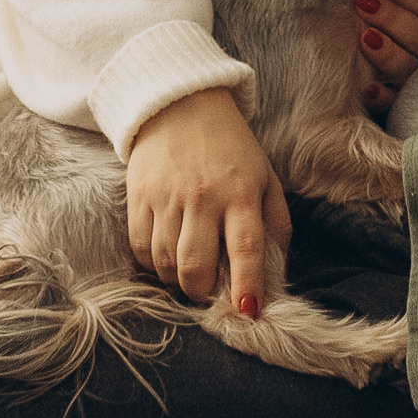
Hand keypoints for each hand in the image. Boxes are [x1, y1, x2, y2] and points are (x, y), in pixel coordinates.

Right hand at [124, 86, 290, 314]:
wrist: (182, 105)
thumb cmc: (232, 149)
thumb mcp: (266, 179)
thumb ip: (277, 226)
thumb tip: (279, 274)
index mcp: (241, 192)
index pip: (246, 247)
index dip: (246, 284)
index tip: (247, 312)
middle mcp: (202, 196)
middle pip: (195, 265)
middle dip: (202, 292)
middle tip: (210, 292)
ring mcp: (166, 197)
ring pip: (164, 263)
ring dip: (176, 280)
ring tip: (189, 273)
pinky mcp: (138, 196)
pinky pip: (140, 248)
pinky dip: (152, 265)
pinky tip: (165, 257)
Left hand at [355, 0, 417, 115]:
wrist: (384, 76)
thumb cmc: (396, 31)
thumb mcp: (408, 6)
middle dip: (392, 18)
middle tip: (361, 2)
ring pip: (412, 69)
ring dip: (388, 53)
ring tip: (363, 38)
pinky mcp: (403, 108)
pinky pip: (397, 105)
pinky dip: (383, 97)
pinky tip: (368, 89)